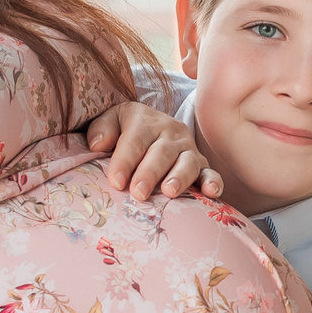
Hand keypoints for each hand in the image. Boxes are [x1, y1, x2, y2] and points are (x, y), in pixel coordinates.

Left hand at [83, 100, 220, 201]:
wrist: (150, 126)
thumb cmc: (124, 131)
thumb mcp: (111, 121)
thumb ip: (101, 129)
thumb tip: (98, 144)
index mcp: (145, 120)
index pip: (135, 140)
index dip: (125, 161)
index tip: (116, 181)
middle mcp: (170, 132)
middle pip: (161, 152)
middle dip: (149, 172)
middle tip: (138, 192)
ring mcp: (188, 148)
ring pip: (187, 162)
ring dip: (179, 177)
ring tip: (169, 192)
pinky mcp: (202, 164)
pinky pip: (210, 171)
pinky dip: (213, 181)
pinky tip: (211, 192)